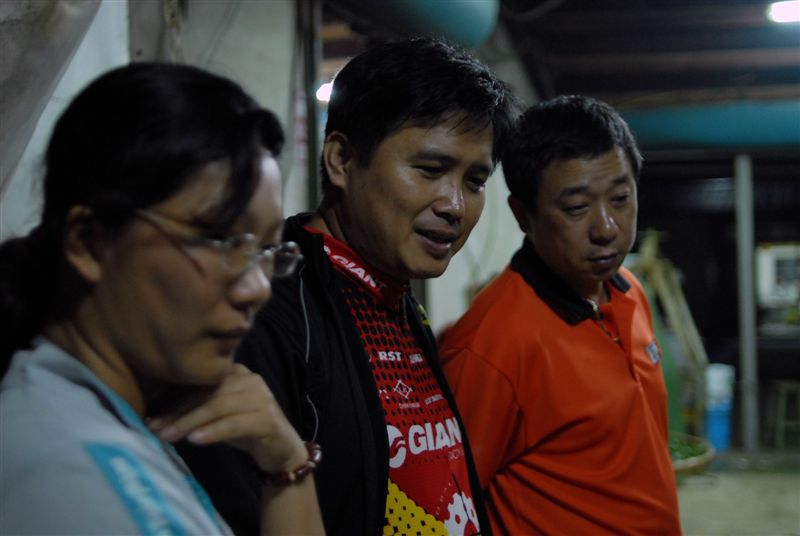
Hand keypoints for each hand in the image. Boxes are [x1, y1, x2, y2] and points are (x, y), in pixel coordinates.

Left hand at [148, 363, 306, 472]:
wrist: (281, 450)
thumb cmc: (245, 430)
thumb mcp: (219, 415)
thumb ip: (198, 408)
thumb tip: (157, 413)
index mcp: (237, 373)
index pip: (201, 383)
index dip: (173, 399)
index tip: (150, 416)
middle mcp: (251, 380)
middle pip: (208, 393)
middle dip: (178, 412)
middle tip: (154, 428)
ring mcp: (262, 398)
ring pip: (218, 407)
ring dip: (190, 422)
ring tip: (168, 436)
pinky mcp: (268, 420)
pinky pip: (235, 424)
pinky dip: (213, 431)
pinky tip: (194, 441)